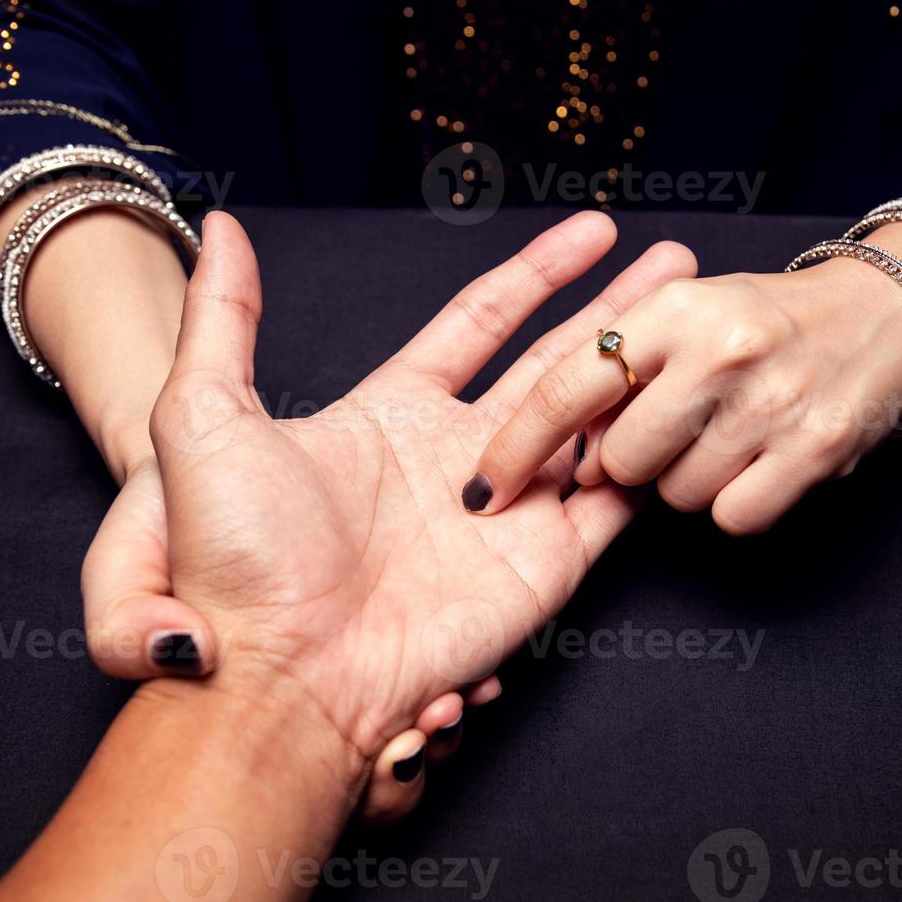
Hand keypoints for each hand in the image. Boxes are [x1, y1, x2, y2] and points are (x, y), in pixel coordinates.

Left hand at [94, 209, 692, 783]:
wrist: (283, 675)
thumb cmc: (236, 556)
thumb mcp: (204, 416)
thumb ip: (226, 318)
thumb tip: (223, 227)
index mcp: (394, 413)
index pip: (484, 322)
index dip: (540, 272)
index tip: (594, 231)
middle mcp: (461, 455)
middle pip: (557, 362)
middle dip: (616, 311)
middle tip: (674, 262)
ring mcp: (511, 509)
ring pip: (598, 418)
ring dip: (648, 369)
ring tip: (698, 315)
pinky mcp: (547, 562)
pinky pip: (615, 497)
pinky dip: (651, 452)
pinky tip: (687, 401)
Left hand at [464, 239, 901, 534]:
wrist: (886, 310)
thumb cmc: (764, 317)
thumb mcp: (684, 307)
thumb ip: (619, 360)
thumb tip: (564, 444)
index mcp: (675, 307)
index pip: (567, 385)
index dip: (517, 445)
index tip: (484, 488)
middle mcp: (720, 349)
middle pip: (621, 457)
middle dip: (624, 463)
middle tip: (659, 438)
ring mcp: (772, 402)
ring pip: (676, 494)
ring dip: (685, 481)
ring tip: (720, 437)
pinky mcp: (817, 451)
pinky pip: (735, 517)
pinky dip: (737, 503)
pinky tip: (755, 466)